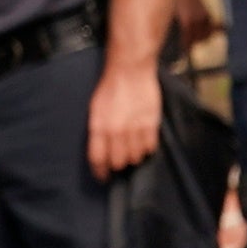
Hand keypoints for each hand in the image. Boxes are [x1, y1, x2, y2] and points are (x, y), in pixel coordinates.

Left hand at [83, 56, 164, 180]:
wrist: (130, 70)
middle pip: (118, 162)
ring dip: (133, 156)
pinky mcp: (151, 125)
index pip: (98, 159)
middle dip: (118, 164)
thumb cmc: (111, 88)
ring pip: (135, 158)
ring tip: (132, 146)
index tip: (103, 176)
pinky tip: (143, 139)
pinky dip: (147, 148)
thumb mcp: (95, 109)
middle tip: (120, 158)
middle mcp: (116, 131)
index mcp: (99, 127)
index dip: (100, 172)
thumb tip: (101, 151)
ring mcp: (135, 129)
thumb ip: (98, 131)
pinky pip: (150, 148)